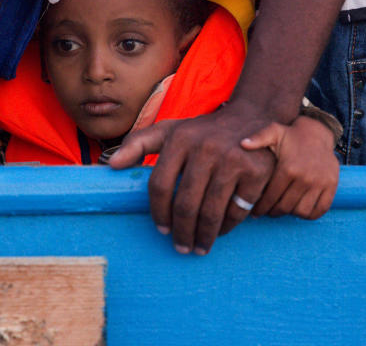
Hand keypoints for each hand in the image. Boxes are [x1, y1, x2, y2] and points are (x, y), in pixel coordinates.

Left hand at [107, 100, 276, 255]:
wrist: (251, 118)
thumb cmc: (202, 132)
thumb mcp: (170, 130)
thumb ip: (138, 144)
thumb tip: (110, 166)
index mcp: (179, 139)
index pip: (160, 185)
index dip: (158, 212)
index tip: (161, 229)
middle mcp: (205, 148)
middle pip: (186, 204)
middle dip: (182, 232)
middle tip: (181, 247)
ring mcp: (232, 160)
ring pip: (211, 211)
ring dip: (204, 236)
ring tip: (200, 247)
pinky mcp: (255, 171)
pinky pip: (237, 210)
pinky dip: (228, 225)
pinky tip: (221, 230)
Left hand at [240, 114, 338, 218]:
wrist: (317, 132)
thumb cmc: (290, 135)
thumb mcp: (273, 132)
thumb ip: (258, 138)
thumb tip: (242, 144)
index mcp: (288, 168)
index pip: (271, 197)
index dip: (261, 207)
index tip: (255, 212)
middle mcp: (305, 177)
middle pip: (285, 206)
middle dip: (273, 212)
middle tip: (267, 211)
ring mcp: (320, 182)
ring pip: (302, 211)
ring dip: (290, 213)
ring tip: (283, 209)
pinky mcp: (331, 186)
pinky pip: (320, 209)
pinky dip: (309, 214)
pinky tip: (299, 209)